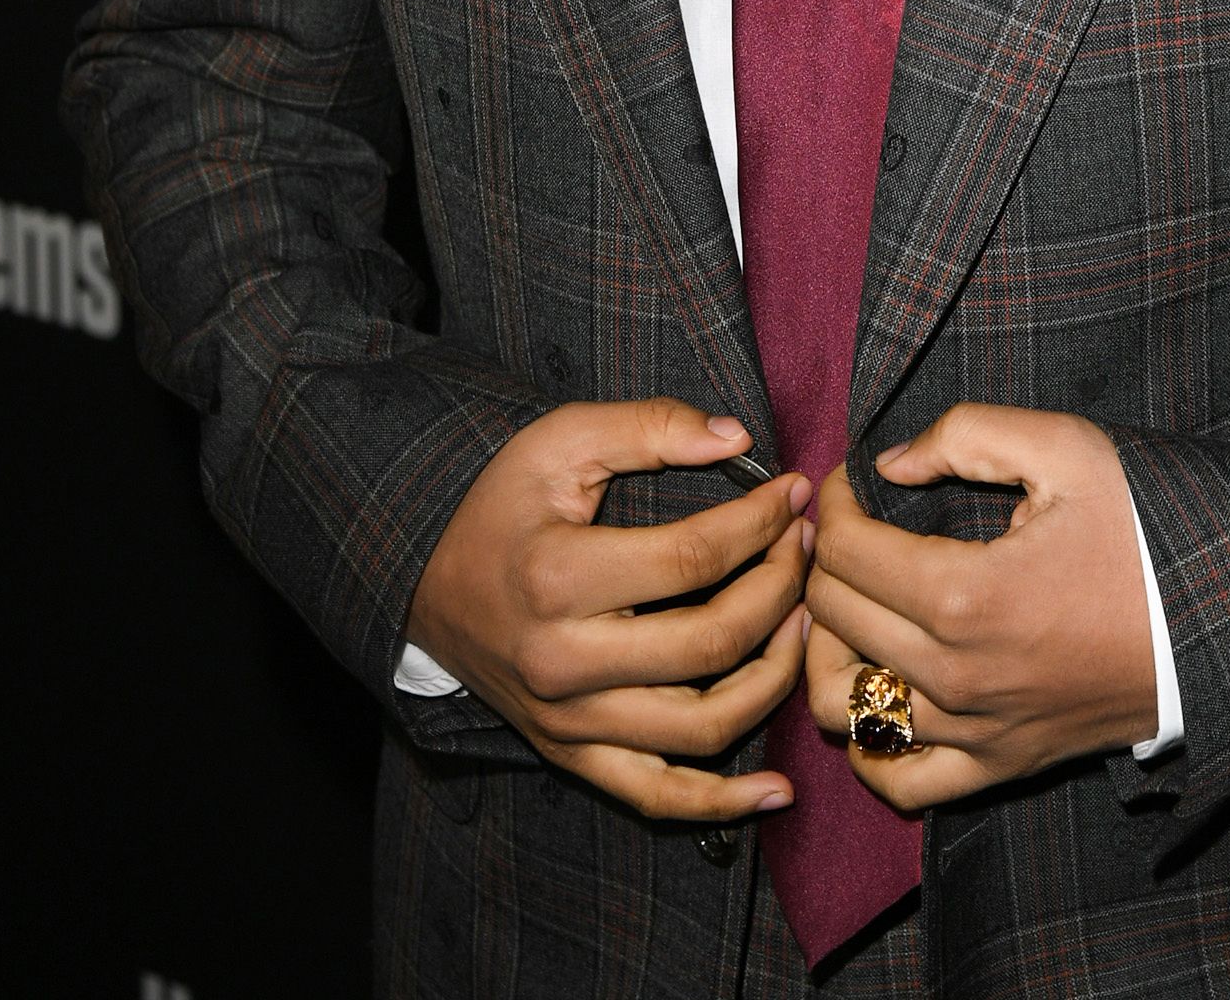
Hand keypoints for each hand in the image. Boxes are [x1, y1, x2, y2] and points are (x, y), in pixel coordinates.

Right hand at [405, 398, 812, 821]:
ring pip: (702, 727)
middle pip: (711, 642)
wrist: (425, 585)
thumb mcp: (559, 439)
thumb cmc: (502, 505)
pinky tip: (776, 790)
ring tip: (801, 622)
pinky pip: (657, 795)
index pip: (695, 558)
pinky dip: (722, 804)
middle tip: (804, 547)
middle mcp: (564, 662)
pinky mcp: (572, 755)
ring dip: (773, 677)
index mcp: (559, 577)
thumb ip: (648, 426)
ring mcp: (569, 721)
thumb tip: (736, 439)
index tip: (793, 493)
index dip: (761, 523)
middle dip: (780, 589)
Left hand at [803, 403, 1156, 811]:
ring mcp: (975, 732)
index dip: (834, 501)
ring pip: (842, 701)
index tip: (850, 479)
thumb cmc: (1143, 530)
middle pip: (833, 616)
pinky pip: (897, 779)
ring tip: (854, 603)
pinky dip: (869, 737)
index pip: (845, 549)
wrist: (1218, 623)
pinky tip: (881, 684)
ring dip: (829, 647)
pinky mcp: (999, 765)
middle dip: (824, 559)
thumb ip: (965, 435)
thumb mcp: (1066, 449)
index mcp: (966, 595)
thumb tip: (888, 464)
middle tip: (851, 525)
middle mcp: (957, 676)